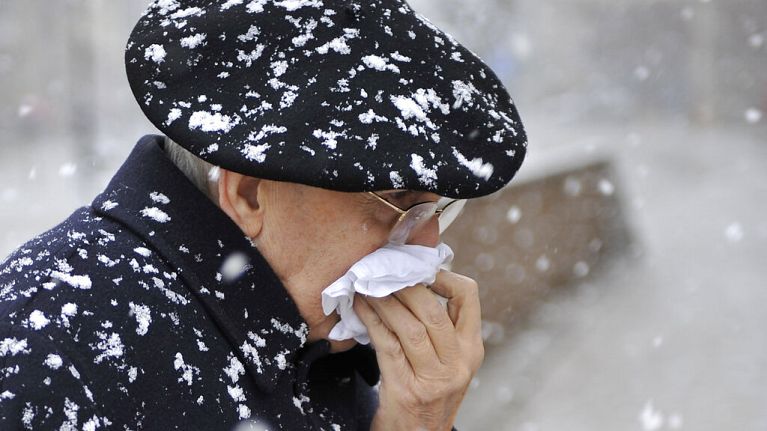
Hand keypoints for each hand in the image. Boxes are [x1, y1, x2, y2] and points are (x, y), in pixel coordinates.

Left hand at [353, 271, 484, 430]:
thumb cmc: (428, 392)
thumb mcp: (448, 362)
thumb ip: (442, 328)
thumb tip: (415, 279)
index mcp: (472, 350)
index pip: (469, 297)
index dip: (444, 276)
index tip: (419, 269)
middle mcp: (458, 364)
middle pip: (434, 311)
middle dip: (405, 287)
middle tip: (384, 271)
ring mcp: (433, 379)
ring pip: (409, 327)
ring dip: (384, 301)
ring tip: (368, 285)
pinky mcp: (406, 389)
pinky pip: (386, 344)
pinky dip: (371, 320)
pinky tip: (359, 306)